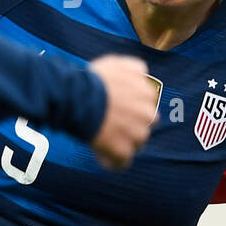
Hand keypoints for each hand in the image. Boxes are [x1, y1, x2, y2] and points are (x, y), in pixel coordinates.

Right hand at [87, 55, 157, 169]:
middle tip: (112, 124)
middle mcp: (147, 114)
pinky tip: (101, 155)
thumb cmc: (94, 80)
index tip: (118, 109)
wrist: (78, 97)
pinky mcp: (123, 151)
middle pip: (145, 125)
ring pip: (136, 144)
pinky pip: (121, 162)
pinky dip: (111, 161)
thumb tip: (142, 74)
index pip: (147, 105)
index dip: (131, 107)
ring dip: (123, 144)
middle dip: (132, 126)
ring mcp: (137, 134)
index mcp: (147, 94)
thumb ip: (134, 68)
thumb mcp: (116, 62)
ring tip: (104, 140)